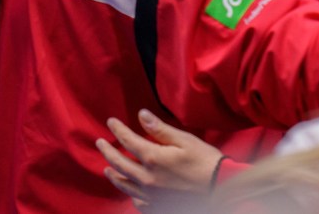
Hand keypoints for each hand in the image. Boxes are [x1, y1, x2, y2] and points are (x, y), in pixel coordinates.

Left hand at [95, 109, 225, 209]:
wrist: (219, 187)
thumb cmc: (205, 160)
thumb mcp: (185, 140)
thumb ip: (160, 129)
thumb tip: (141, 115)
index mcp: (153, 158)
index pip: (128, 141)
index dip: (118, 130)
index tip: (111, 122)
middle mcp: (146, 178)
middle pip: (119, 163)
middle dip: (107, 151)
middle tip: (99, 143)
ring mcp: (150, 193)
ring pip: (124, 184)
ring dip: (113, 174)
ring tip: (107, 168)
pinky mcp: (156, 204)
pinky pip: (135, 200)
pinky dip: (128, 193)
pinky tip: (129, 189)